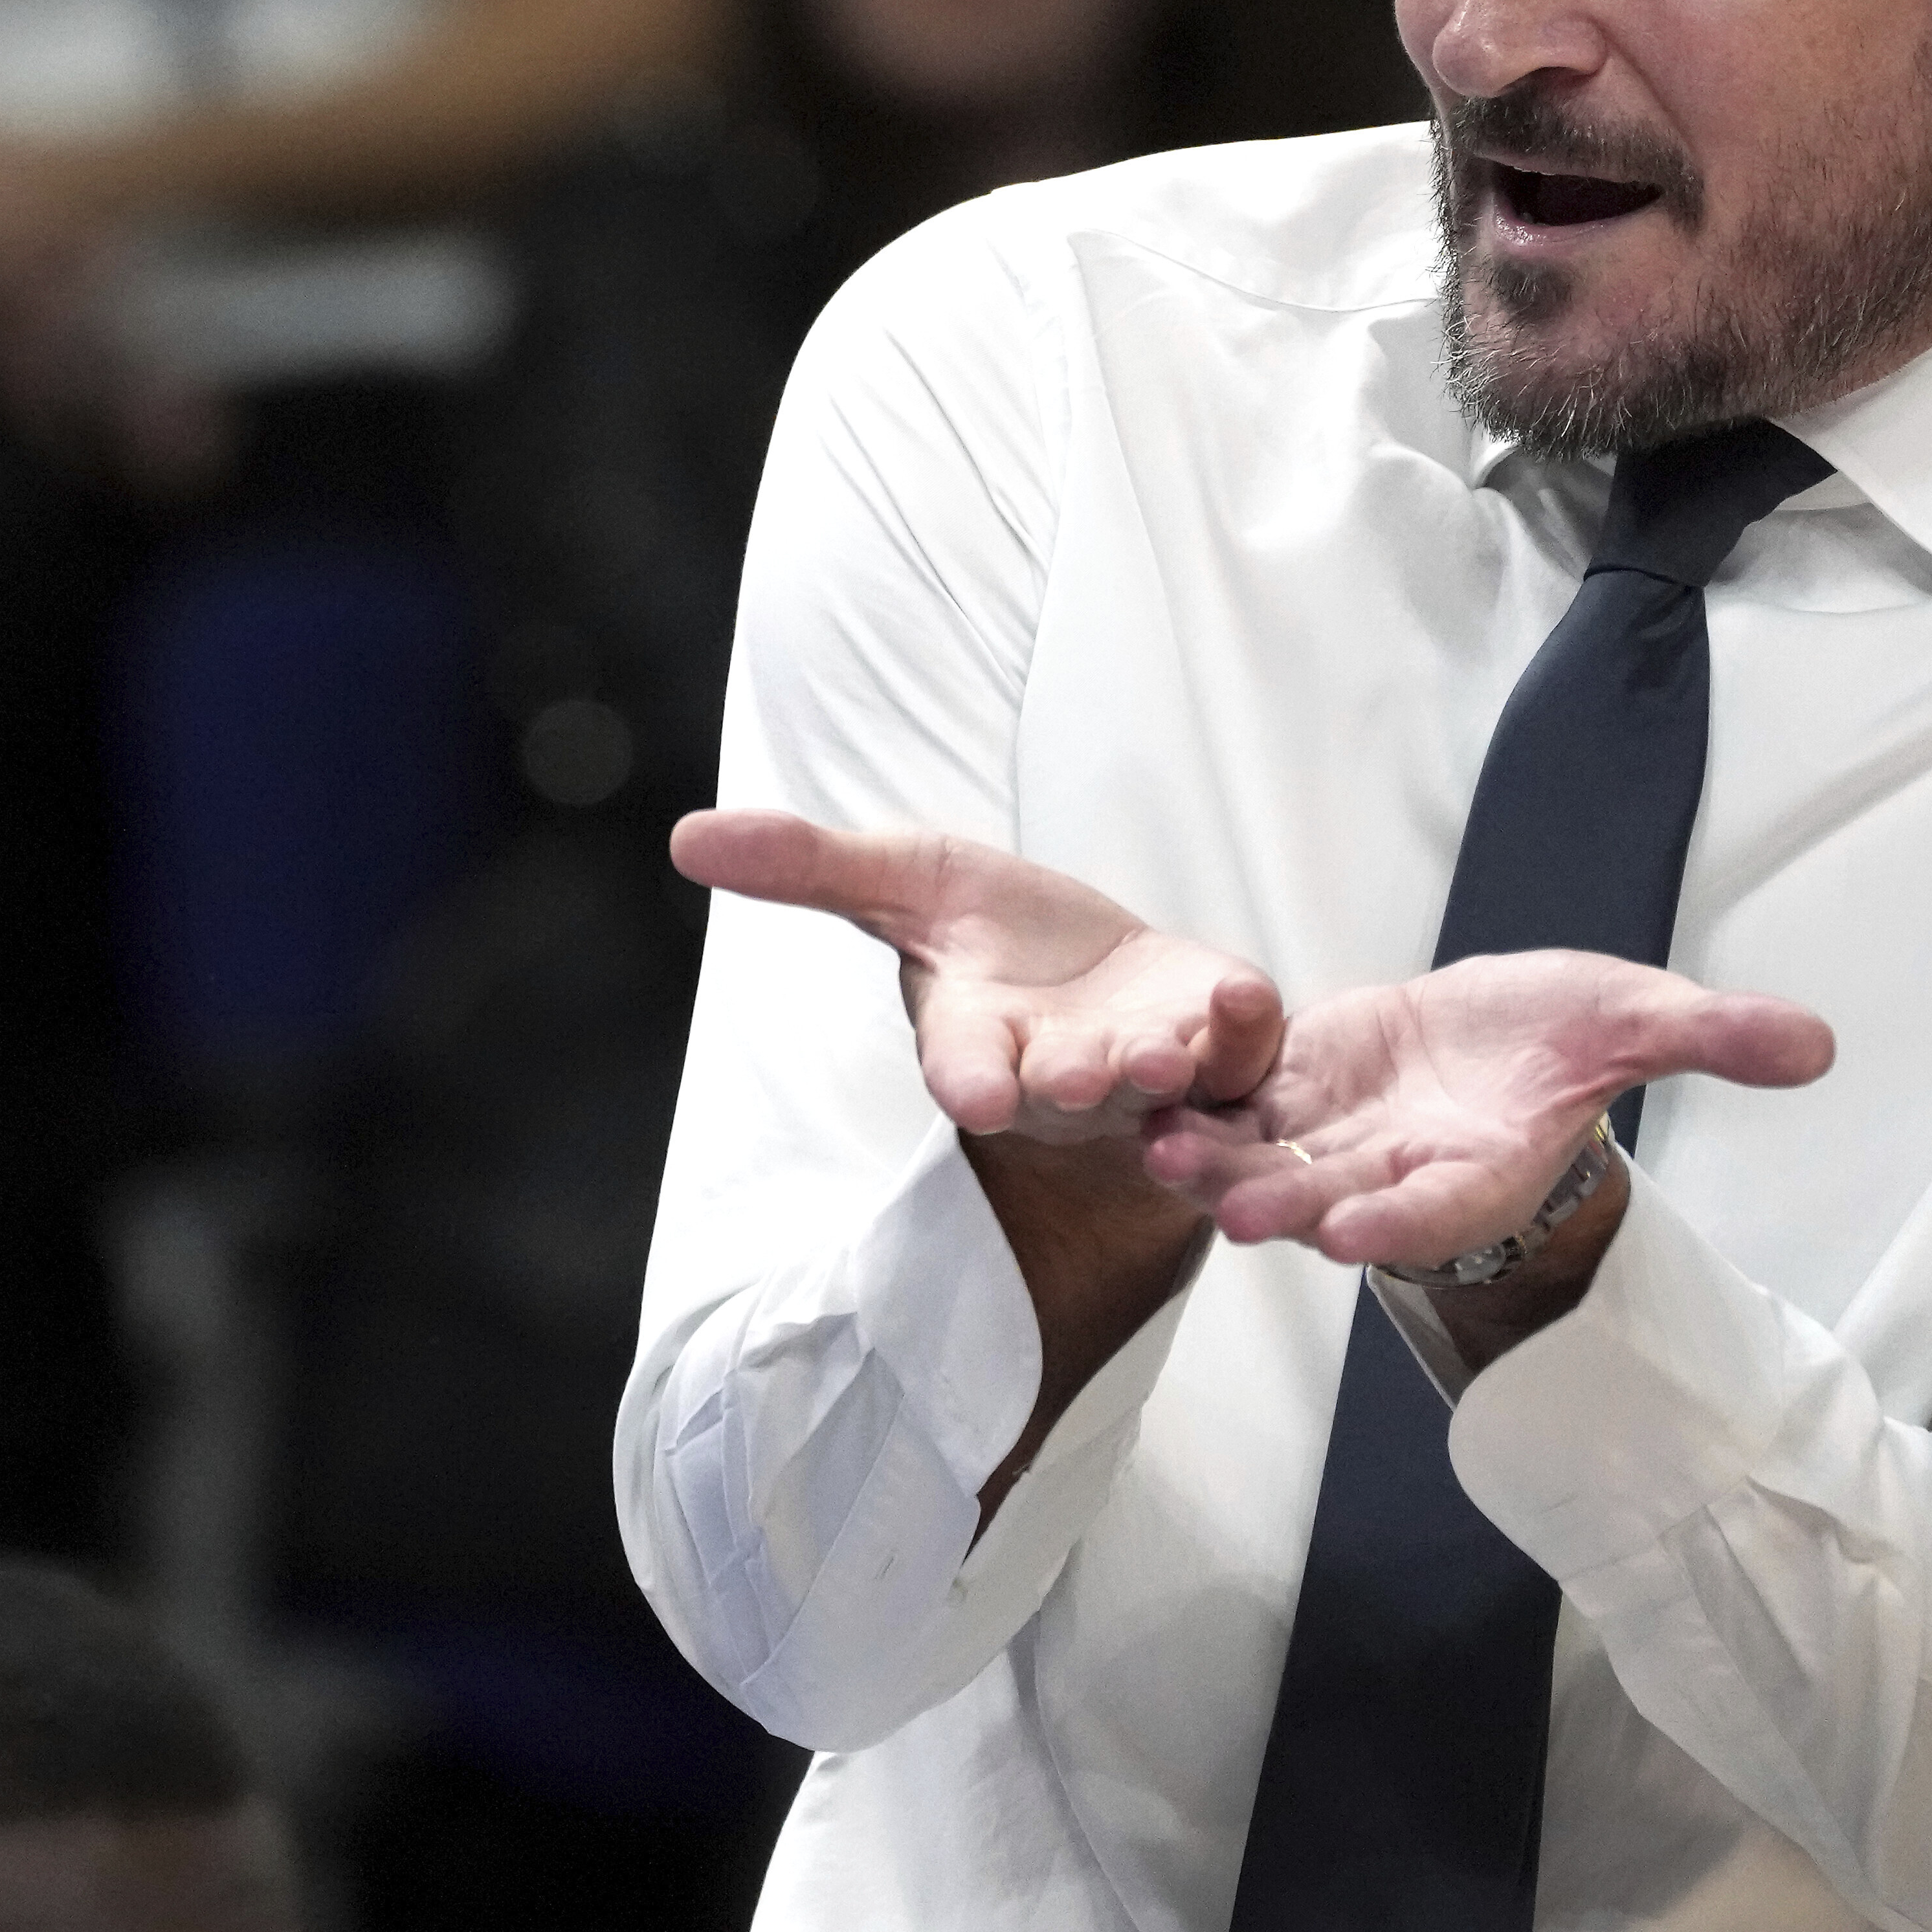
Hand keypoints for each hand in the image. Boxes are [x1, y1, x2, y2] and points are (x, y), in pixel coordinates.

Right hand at [673, 809, 1284, 1146]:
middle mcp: (1065, 1070)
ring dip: (1163, 1070)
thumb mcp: (903, 882)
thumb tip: (685, 836)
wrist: (1106, 974)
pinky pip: (1243, 1050)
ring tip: (1165, 1054)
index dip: (973, 1079)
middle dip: (1076, 1079)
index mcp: (982, 1041)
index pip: (967, 1067)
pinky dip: (1246, 1028)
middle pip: (1067, 1085)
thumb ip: (809, 867)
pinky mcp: (1225, 1046)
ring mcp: (1150, 1068)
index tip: (977, 1095)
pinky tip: (1246, 995)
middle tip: (1086, 1074)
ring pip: (1159, 1084)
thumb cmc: (998, 934)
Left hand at [1141, 951, 1830, 1269]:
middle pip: (1340, 1203)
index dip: (1409, 1222)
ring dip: (1218, 1165)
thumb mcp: (1637, 1020)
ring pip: (1267, 1163)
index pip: (1446, 1212)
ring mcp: (1333, 1138)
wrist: (1499, 1031)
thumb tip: (1817, 1046)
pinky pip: (1232, 1103)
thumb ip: (1709, 1039)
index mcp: (1479, 1170)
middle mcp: (1397, 1170)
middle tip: (1246, 1212)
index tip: (1369, 1230)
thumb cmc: (1567, 1040)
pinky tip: (1143, 1088)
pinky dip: (1193, 1101)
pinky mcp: (1286, 1091)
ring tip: (1169, 1150)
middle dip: (1293, 1208)